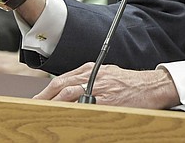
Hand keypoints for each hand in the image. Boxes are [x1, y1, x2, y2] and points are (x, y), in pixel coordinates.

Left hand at [35, 63, 179, 108]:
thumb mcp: (107, 73)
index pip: (62, 79)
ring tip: (43, 113)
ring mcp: (99, 88)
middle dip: (45, 97)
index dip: (47, 90)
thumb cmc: (129, 82)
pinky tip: (64, 117)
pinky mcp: (107, 100)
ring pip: (69, 94)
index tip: (37, 99)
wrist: (151, 86)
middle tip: (33, 107)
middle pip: (61, 85)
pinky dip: (72, 110)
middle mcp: (93, 75)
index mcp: (91, 68)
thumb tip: (69, 87)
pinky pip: (85, 106)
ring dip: (53, 104)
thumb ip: (88, 77)